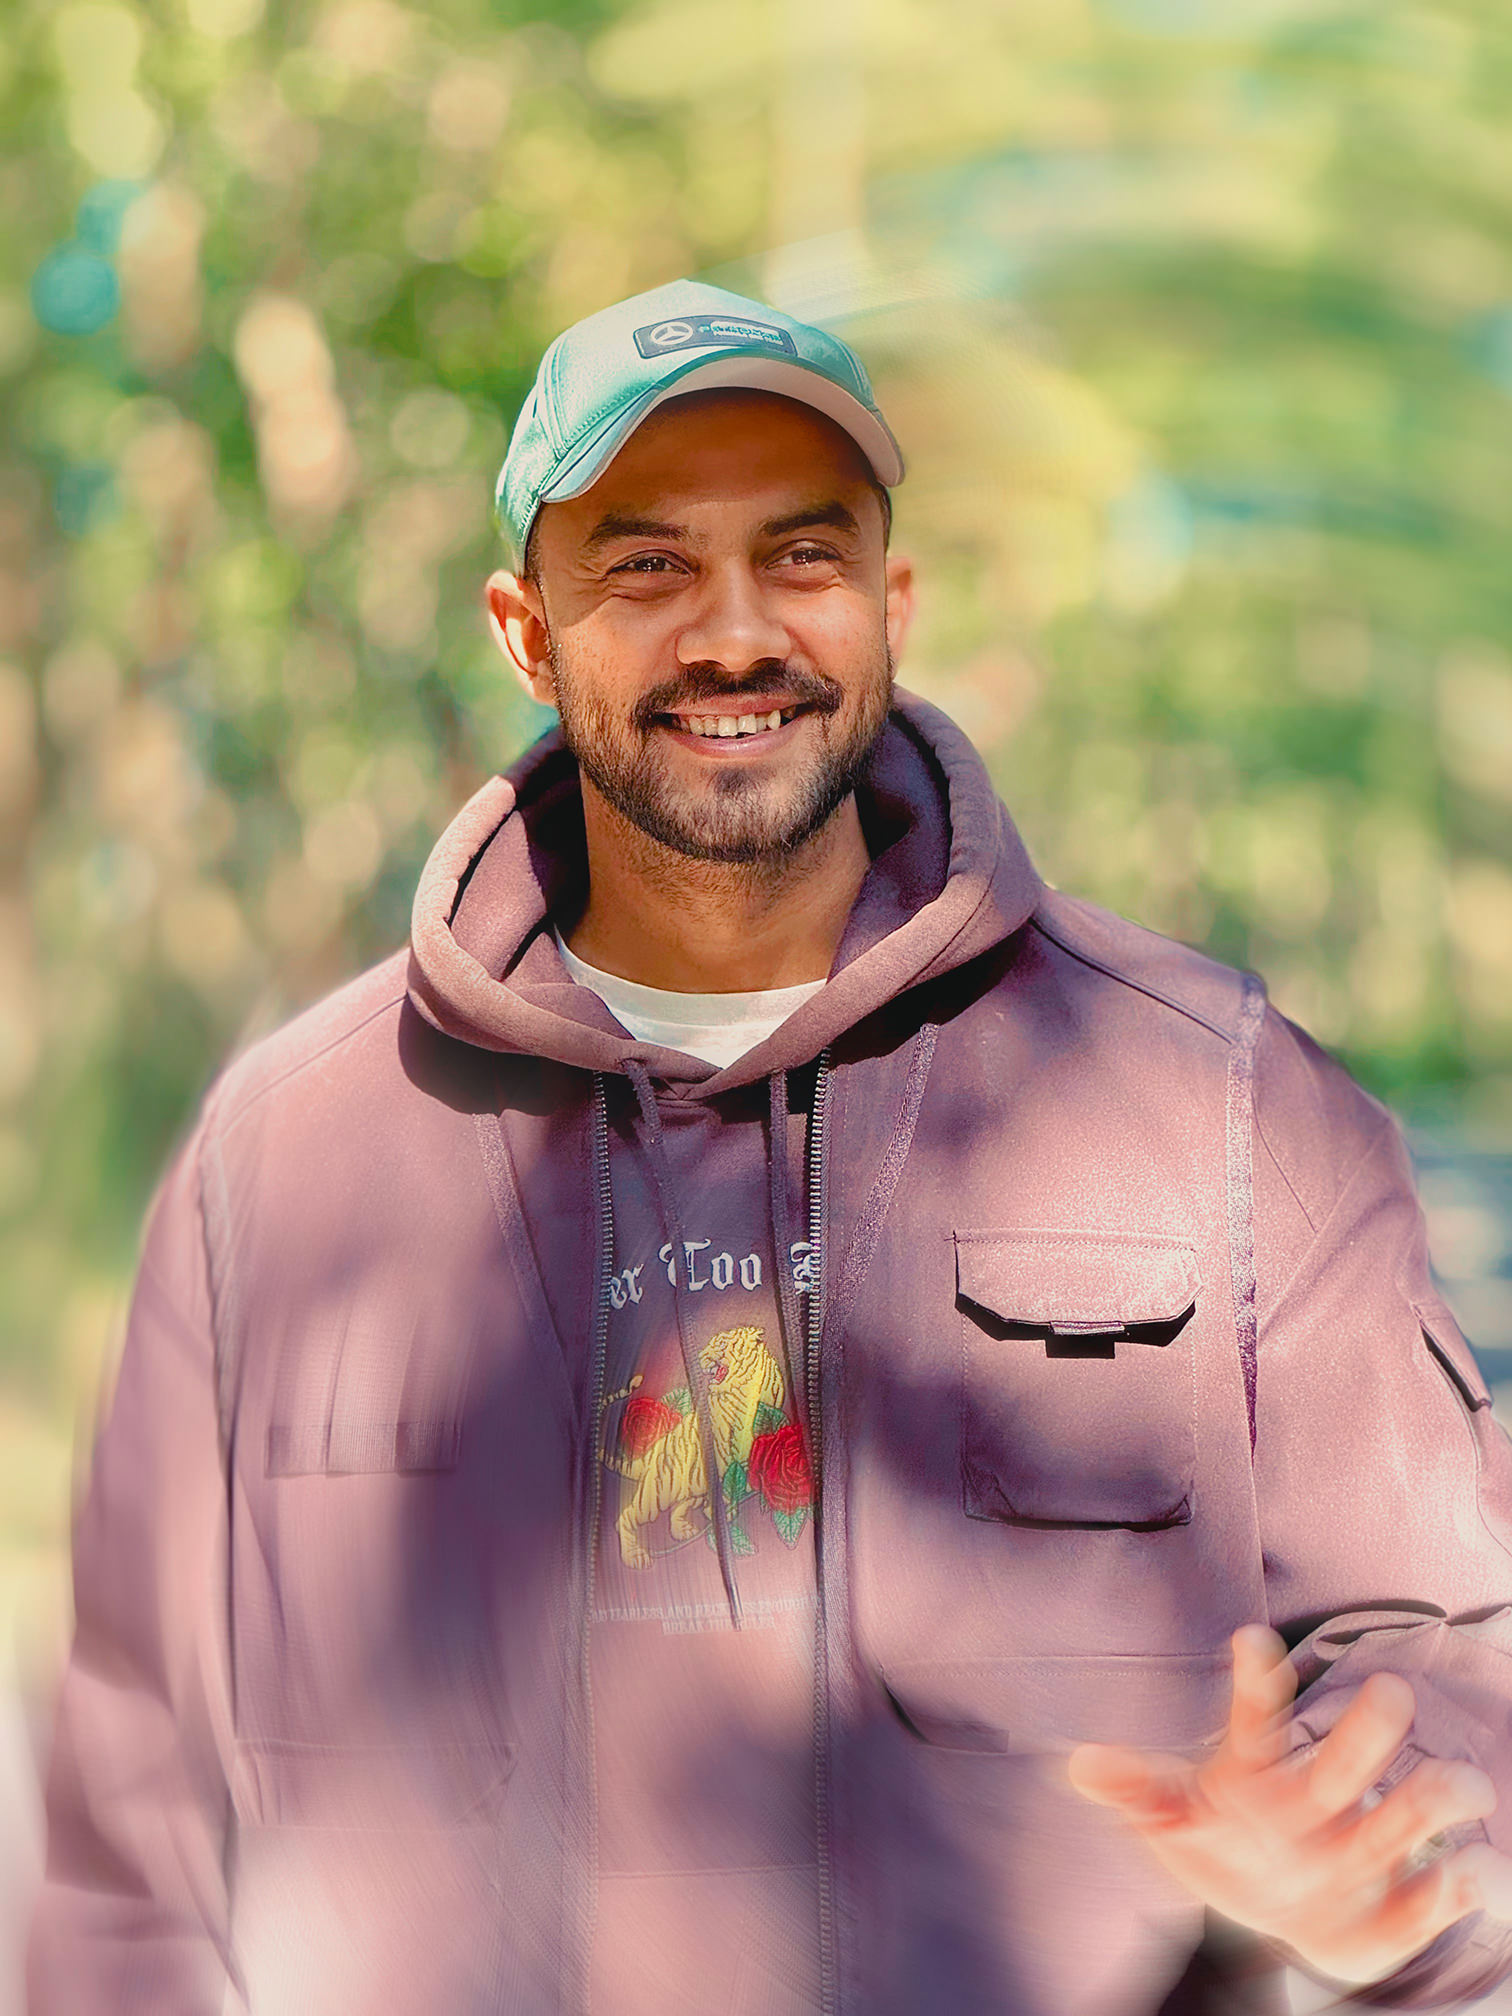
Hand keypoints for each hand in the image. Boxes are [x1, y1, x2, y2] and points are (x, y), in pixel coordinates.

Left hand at [1066, 1625, 1511, 1985]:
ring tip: (1460, 1786)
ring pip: (1408, 1815)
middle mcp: (1320, 1800)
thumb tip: (1081, 1765)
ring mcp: (1363, 1849)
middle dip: (1366, 1732)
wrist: (1280, 1911)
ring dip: (1433, 1799)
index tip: (1248, 1639)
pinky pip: (1436, 1898)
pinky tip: (1469, 1873)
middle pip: (1342, 1764)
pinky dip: (1457, 1887)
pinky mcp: (1397, 1910)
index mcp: (1258, 1773)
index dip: (1253, 1677)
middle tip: (1391, 1692)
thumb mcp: (1175, 1817)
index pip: (1254, 1715)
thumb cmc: (1226, 1843)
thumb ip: (1140, 1792)